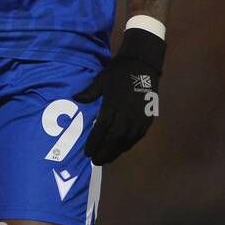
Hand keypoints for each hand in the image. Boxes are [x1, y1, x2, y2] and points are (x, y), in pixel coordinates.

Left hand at [75, 27, 164, 164]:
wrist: (143, 63)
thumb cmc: (120, 71)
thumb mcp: (102, 78)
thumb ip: (90, 92)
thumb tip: (75, 98)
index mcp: (114, 102)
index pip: (103, 127)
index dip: (94, 141)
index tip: (87, 152)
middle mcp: (127, 112)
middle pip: (115, 137)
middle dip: (104, 150)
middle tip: (95, 161)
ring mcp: (139, 116)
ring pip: (127, 139)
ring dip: (116, 151)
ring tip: (106, 159)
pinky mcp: (148, 118)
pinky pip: (137, 136)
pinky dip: (128, 144)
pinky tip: (120, 149)